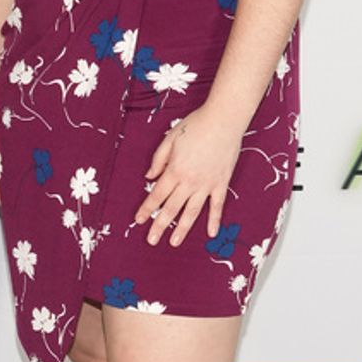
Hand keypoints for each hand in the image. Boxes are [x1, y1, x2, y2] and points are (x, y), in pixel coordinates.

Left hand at [134, 103, 241, 248]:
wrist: (224, 120)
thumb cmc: (196, 125)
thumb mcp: (170, 139)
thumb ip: (158, 160)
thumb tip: (149, 177)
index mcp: (174, 170)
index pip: (156, 195)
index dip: (146, 209)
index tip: (138, 220)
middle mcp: (189, 182)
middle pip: (171, 208)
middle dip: (160, 225)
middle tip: (152, 240)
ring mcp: (207, 185)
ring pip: (192, 212)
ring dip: (182, 229)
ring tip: (174, 242)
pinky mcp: (221, 183)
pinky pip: (217, 206)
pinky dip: (214, 220)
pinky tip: (211, 233)